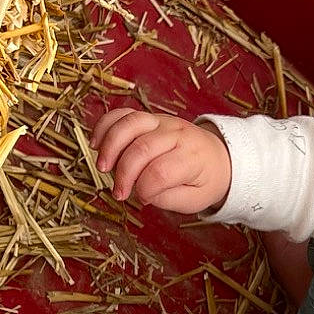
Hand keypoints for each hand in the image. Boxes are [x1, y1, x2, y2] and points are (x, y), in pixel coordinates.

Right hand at [91, 108, 231, 213]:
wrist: (217, 156)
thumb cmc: (203, 180)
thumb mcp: (194, 199)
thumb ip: (167, 198)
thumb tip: (139, 191)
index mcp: (193, 157)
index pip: (161, 171)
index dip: (144, 189)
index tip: (142, 199)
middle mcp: (177, 134)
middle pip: (143, 148)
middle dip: (124, 173)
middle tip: (119, 193)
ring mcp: (162, 121)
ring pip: (130, 123)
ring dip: (110, 146)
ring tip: (102, 168)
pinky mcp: (149, 117)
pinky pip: (122, 114)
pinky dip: (105, 126)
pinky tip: (96, 145)